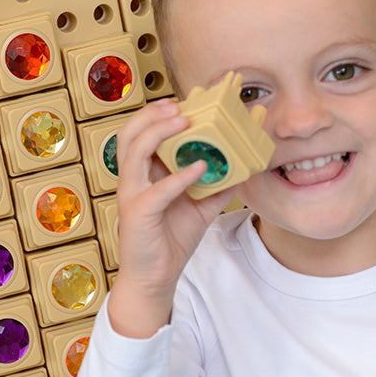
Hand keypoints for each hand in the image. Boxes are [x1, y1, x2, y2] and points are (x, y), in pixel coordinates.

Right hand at [108, 100, 231, 338]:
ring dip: (158, 132)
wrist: (156, 277)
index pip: (145, 132)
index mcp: (145, 172)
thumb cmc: (170, 240)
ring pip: (134, 151)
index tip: (190, 99)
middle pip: (130, 132)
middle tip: (180, 104)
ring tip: (184, 121)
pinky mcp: (139, 213)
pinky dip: (179, 176)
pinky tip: (200, 167)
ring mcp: (132, 194)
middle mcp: (134, 178)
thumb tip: (246, 166)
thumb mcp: (201, 207)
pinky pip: (157, 190)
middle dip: (152, 114)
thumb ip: (219, 185)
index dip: (161, 112)